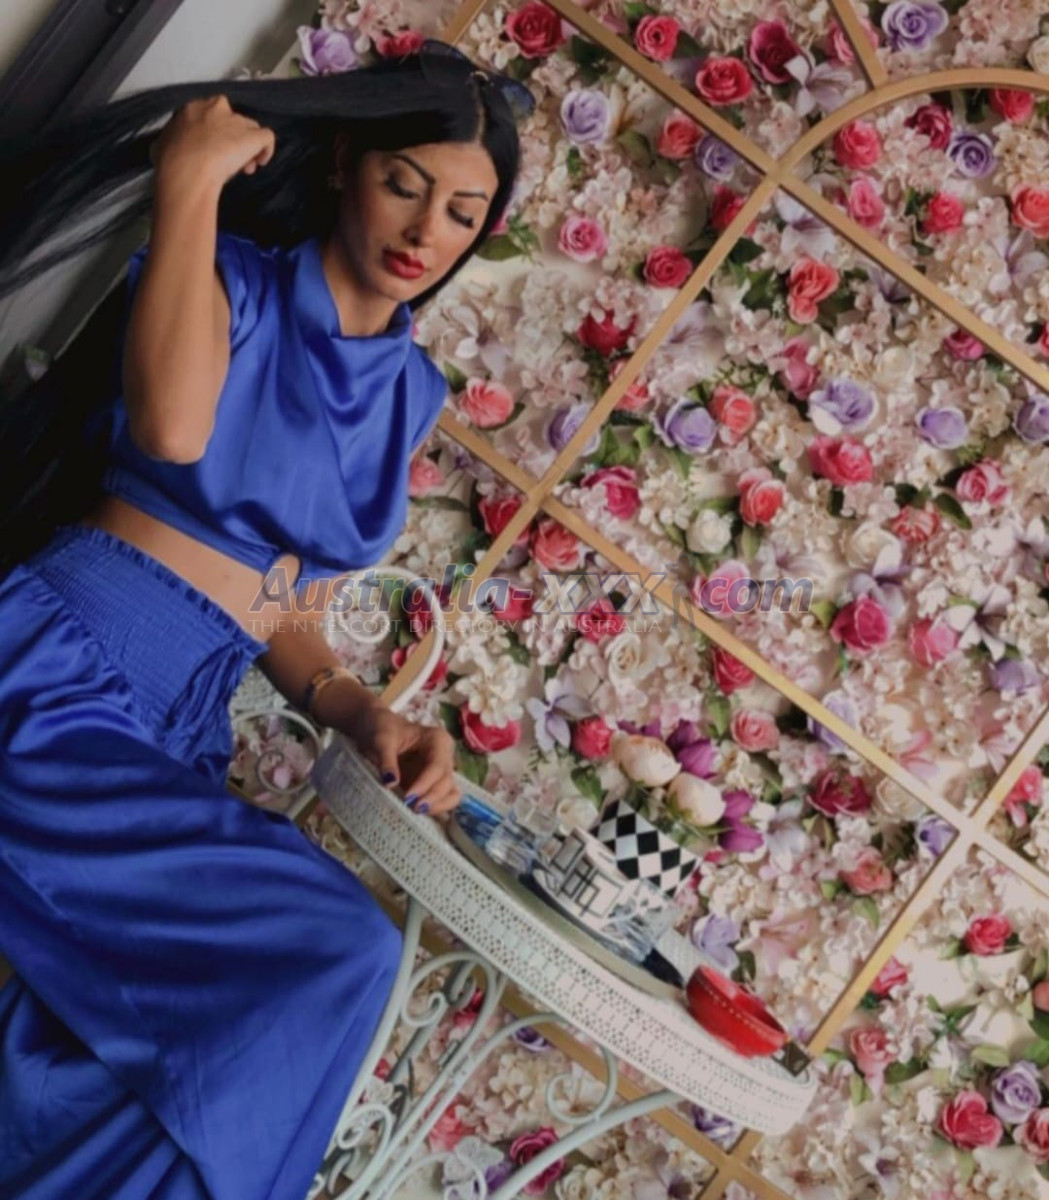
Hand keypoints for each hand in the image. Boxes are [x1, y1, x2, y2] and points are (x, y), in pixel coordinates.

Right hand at [150, 95, 275, 189]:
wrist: (187, 170)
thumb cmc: (171, 161)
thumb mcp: (162, 144)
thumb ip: (171, 140)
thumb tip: (166, 147)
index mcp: (193, 108)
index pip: (210, 116)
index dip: (214, 135)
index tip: (212, 151)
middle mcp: (216, 107)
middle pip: (232, 121)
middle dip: (233, 139)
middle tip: (229, 161)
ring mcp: (236, 120)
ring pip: (250, 129)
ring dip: (248, 147)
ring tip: (244, 168)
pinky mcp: (252, 135)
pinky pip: (267, 138)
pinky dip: (266, 150)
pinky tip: (260, 163)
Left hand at [351, 705, 460, 816]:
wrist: (375, 728)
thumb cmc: (381, 728)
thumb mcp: (381, 740)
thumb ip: (387, 760)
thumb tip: (390, 783)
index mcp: (437, 740)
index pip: (437, 766)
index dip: (425, 783)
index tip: (408, 797)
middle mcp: (444, 756)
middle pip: (446, 781)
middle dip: (432, 797)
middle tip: (412, 808)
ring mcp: (439, 772)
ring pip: (451, 793)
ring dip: (438, 805)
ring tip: (417, 811)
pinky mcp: (432, 785)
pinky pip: (443, 800)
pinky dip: (436, 808)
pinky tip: (421, 814)